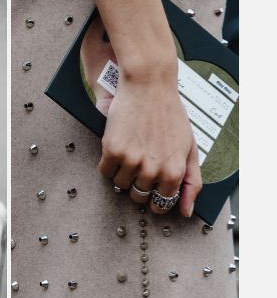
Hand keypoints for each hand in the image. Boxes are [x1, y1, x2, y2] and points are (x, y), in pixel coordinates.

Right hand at [98, 75, 201, 218]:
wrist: (149, 85)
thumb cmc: (170, 114)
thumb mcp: (189, 148)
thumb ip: (191, 181)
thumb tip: (186, 212)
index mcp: (174, 170)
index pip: (161, 204)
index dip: (155, 195)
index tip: (152, 186)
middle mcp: (154, 169)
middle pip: (138, 196)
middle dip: (139, 182)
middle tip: (143, 160)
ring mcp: (132, 161)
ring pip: (120, 185)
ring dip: (123, 171)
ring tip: (132, 149)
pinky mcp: (113, 151)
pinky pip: (106, 171)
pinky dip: (109, 162)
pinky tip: (120, 145)